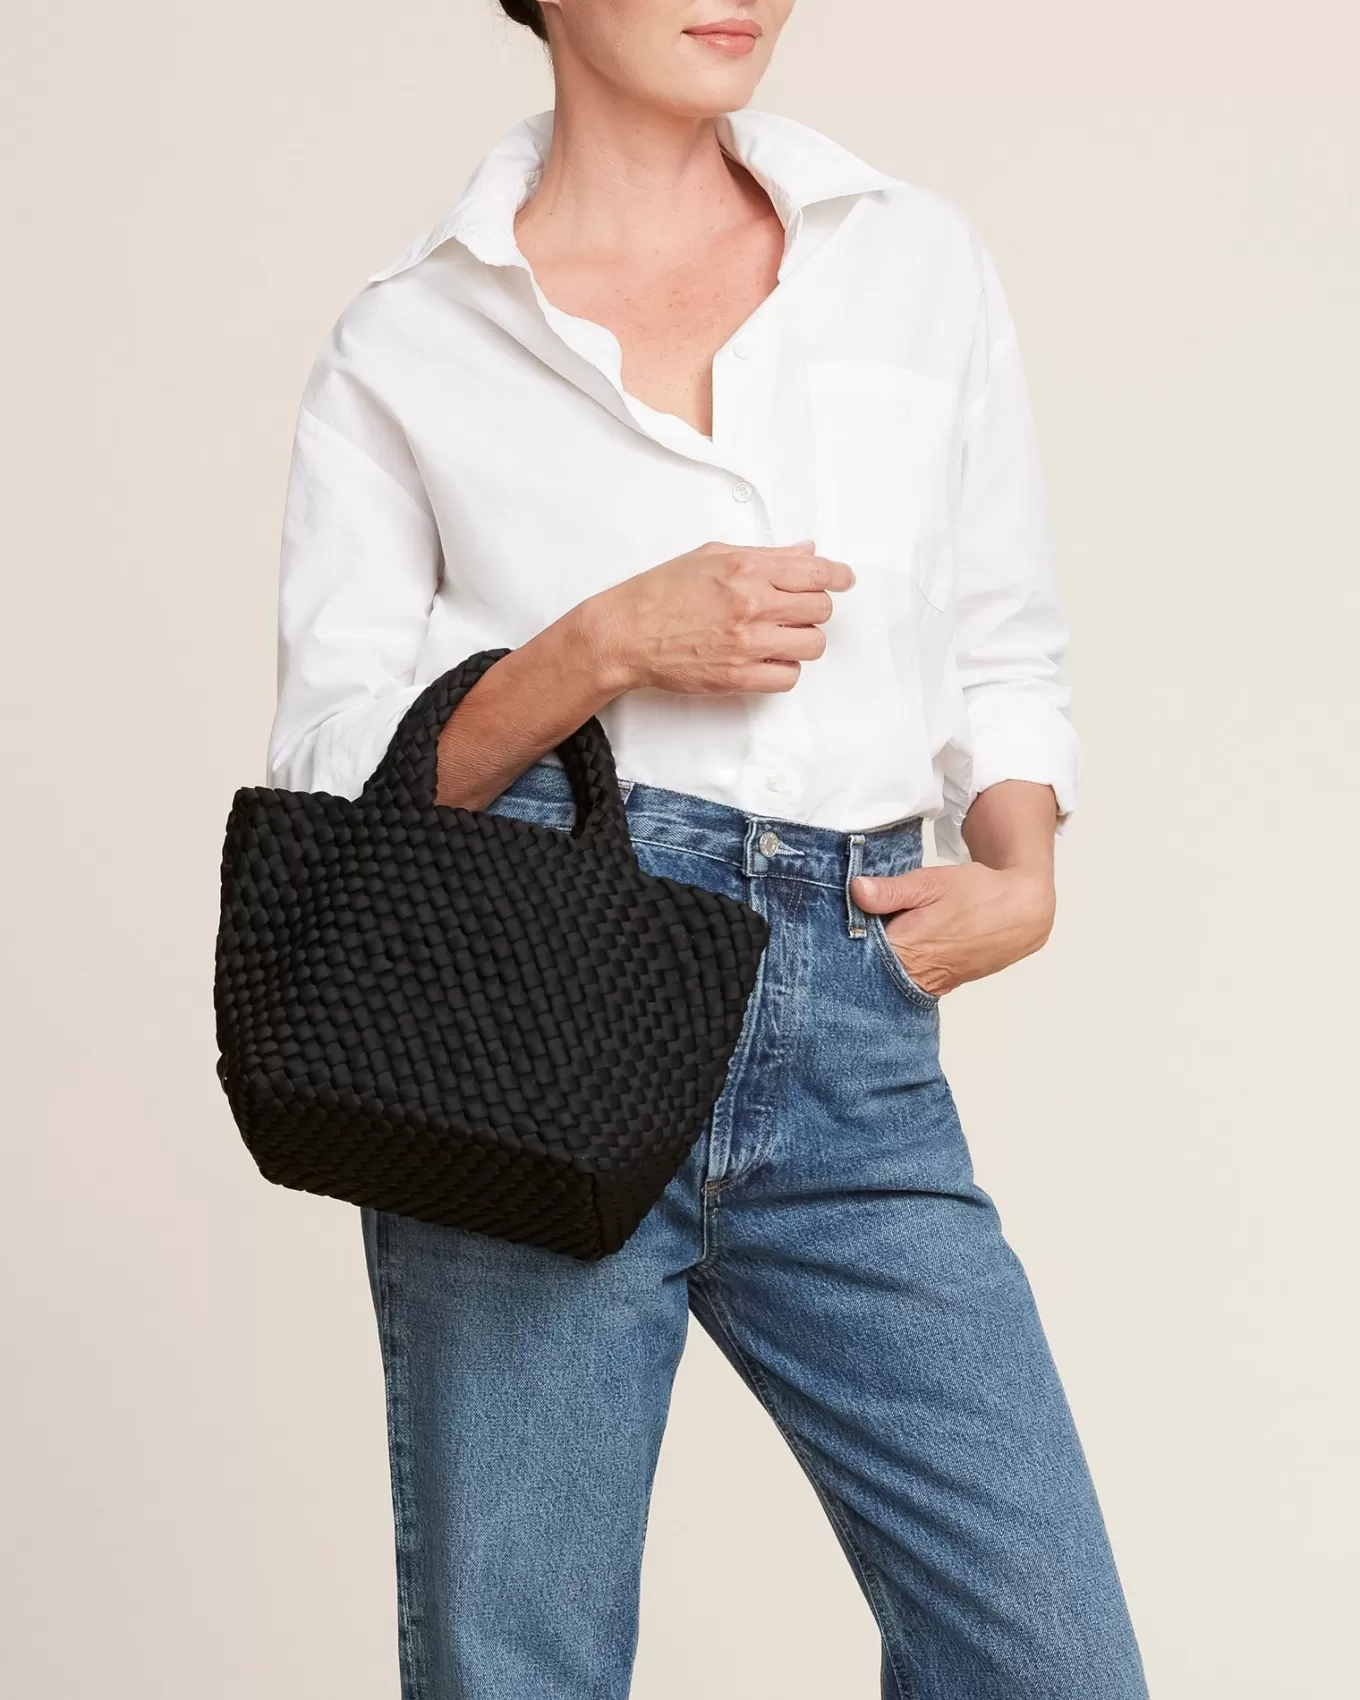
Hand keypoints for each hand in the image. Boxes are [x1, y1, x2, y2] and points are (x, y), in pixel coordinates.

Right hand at [579, 539, 854, 695]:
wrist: (626, 633)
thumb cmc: (661, 593)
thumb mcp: (712, 555)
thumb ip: (765, 555)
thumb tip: (806, 552)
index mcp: (746, 568)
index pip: (816, 571)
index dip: (838, 576)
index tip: (844, 580)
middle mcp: (752, 604)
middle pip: (820, 609)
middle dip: (813, 608)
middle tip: (796, 610)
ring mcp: (748, 643)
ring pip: (812, 644)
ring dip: (802, 640)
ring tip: (779, 636)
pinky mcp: (739, 676)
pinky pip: (789, 677)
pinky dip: (784, 669)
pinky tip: (767, 659)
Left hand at [849, 864, 1055, 997]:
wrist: (1022, 912)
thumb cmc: (977, 894)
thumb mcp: (930, 883)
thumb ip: (891, 891)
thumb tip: (856, 890)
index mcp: (906, 951)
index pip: (855, 957)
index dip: (839, 943)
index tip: (826, 928)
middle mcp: (915, 977)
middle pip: (867, 973)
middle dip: (854, 954)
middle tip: (844, 930)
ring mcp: (929, 986)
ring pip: (886, 980)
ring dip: (875, 963)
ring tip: (870, 938)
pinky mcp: (941, 987)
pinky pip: (906, 982)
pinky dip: (895, 969)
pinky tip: (894, 948)